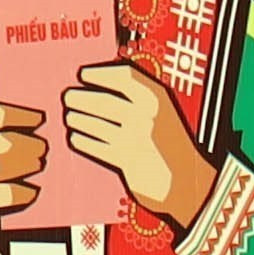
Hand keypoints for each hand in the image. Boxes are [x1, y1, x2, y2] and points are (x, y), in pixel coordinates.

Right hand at [0, 99, 45, 222]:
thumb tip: (15, 129)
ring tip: (37, 163)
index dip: (22, 116)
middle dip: (29, 143)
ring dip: (27, 164)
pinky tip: (30, 192)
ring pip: (4, 166)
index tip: (37, 119)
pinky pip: (2, 195)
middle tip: (41, 146)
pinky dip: (21, 193)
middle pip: (3, 141)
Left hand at [64, 63, 216, 224]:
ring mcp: (135, 138)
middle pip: (103, 102)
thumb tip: (101, 82)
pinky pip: (94, 145)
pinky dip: (82, 140)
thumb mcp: (164, 112)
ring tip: (71, 117)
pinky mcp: (125, 159)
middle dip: (81, 99)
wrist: (185, 181)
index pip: (124, 77)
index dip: (100, 74)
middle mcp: (146, 115)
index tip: (84, 74)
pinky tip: (77, 138)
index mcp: (158, 99)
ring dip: (78, 119)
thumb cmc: (170, 144)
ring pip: (95, 123)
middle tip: (68, 97)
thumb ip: (140, 96)